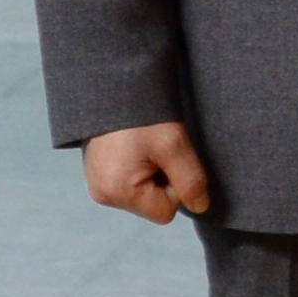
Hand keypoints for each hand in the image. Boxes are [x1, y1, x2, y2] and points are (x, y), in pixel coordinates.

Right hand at [81, 119, 216, 225]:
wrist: (115, 84)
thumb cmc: (143, 112)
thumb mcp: (174, 145)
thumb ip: (191, 181)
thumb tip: (200, 207)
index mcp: (117, 192)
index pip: (165, 212)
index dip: (177, 187)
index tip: (168, 157)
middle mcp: (102, 195)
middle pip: (152, 205)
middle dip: (163, 180)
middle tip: (156, 148)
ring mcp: (97, 185)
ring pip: (143, 194)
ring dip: (152, 173)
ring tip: (145, 144)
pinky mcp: (98, 174)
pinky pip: (129, 183)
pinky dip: (139, 167)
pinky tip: (136, 146)